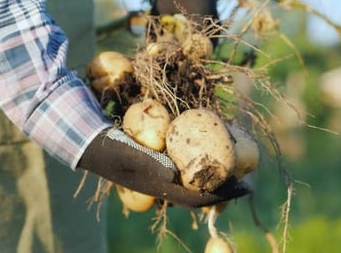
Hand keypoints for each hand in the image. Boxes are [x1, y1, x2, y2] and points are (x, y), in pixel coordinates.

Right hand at [78, 128, 248, 207]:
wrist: (93, 144)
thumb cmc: (111, 149)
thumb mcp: (129, 155)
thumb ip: (150, 164)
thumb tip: (174, 175)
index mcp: (162, 189)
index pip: (199, 198)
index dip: (223, 195)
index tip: (246, 187)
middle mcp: (166, 185)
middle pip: (202, 191)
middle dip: (225, 186)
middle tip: (247, 176)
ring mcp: (164, 176)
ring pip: (197, 180)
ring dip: (216, 175)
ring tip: (236, 164)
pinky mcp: (161, 164)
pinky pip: (188, 167)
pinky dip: (203, 162)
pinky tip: (213, 150)